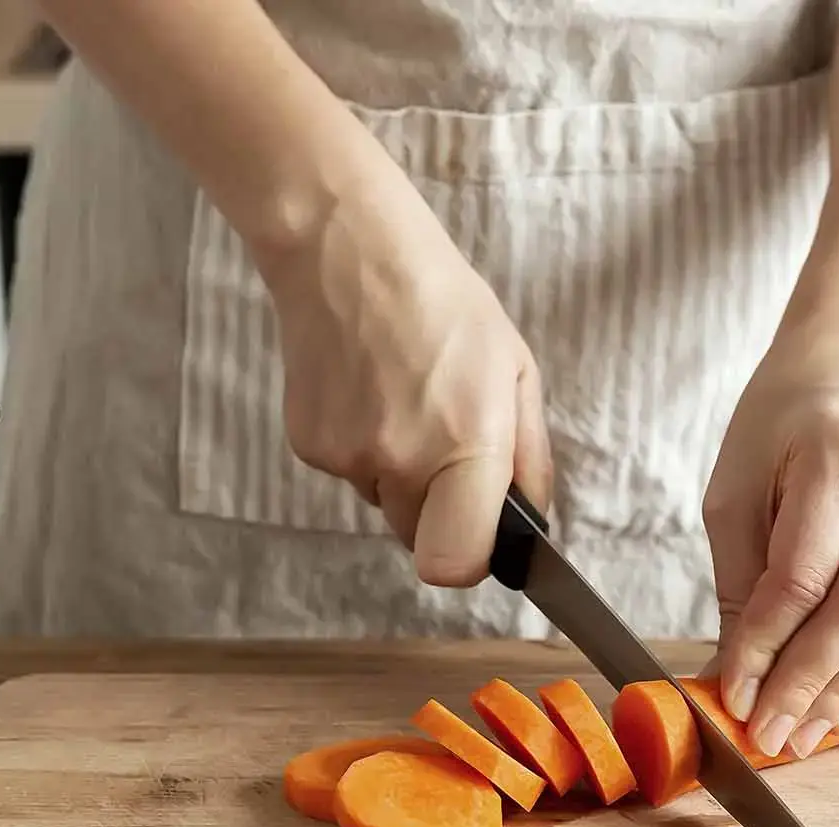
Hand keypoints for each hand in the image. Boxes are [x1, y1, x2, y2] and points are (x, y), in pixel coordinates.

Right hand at [265, 198, 552, 586]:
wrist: (346, 252)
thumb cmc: (443, 303)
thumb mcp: (514, 370)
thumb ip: (529, 458)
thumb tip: (530, 522)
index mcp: (466, 444)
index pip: (456, 563)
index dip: (470, 559)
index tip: (479, 536)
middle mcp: (402, 460)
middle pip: (422, 540)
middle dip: (440, 509)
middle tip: (444, 441)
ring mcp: (347, 456)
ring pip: (384, 504)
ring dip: (399, 474)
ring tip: (404, 400)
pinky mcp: (308, 446)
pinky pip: (349, 474)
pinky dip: (361, 448)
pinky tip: (368, 391)